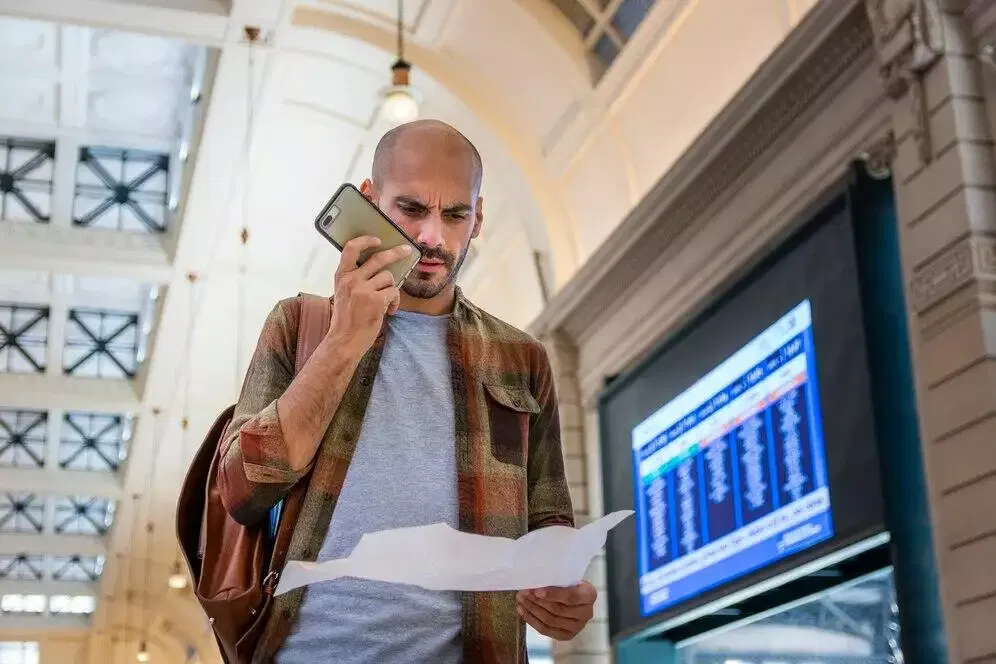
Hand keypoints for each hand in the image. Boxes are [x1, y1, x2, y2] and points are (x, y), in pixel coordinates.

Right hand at [330, 236, 411, 354]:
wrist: (344, 341)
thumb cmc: (346, 320)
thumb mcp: (343, 294)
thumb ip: (355, 279)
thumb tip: (379, 269)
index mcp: (341, 276)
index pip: (350, 248)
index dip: (366, 241)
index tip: (378, 240)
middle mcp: (351, 279)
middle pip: (379, 258)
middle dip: (396, 253)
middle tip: (407, 250)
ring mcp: (363, 289)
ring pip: (389, 278)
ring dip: (392, 290)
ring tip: (387, 303)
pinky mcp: (376, 300)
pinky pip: (394, 292)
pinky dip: (395, 303)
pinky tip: (389, 311)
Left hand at [516, 581, 595, 640]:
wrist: (574, 596)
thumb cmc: (569, 583)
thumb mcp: (567, 577)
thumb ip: (556, 579)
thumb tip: (534, 580)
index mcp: (589, 595)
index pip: (571, 596)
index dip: (553, 595)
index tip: (537, 591)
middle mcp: (586, 613)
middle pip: (559, 609)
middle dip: (537, 601)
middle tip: (523, 593)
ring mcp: (577, 627)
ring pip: (551, 620)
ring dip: (532, 610)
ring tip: (521, 600)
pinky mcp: (567, 635)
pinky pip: (546, 630)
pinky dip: (532, 620)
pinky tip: (523, 611)